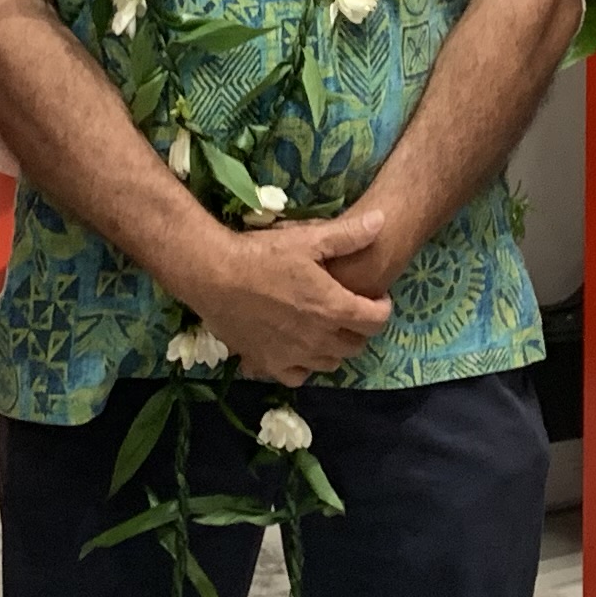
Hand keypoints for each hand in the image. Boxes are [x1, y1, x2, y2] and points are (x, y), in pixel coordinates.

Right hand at [181, 219, 393, 385]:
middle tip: (351, 311)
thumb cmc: (262, 254)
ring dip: (335, 347)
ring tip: (326, 328)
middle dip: (360, 329)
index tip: (376, 298)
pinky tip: (297, 349)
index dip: (382, 308)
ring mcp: (293, 356)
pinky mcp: (268, 363)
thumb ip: (348, 235)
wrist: (213, 275)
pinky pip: (297, 376)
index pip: (376, 321)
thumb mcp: (308, 239)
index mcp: (333, 308)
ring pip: (330, 363)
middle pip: (355, 345)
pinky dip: (304, 365)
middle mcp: (318, 339)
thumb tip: (382, 221)